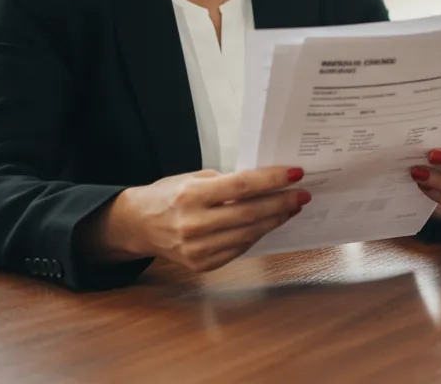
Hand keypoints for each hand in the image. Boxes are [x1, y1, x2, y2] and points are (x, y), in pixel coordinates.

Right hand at [80, 166, 308, 271]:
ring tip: (291, 208)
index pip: (242, 186)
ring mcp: (197, 249)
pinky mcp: (201, 265)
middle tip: (303, 195)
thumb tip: (266, 184)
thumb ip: (227, 183)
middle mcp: (193, 224)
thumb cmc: (169, 195)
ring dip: (274, 221)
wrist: (138, 225)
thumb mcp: (193, 179)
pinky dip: (256, 235)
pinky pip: (239, 249)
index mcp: (191, 196)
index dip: (272, 180)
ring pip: (248, 234)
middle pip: (250, 213)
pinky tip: (268, 224)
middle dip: (282, 203)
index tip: (296, 174)